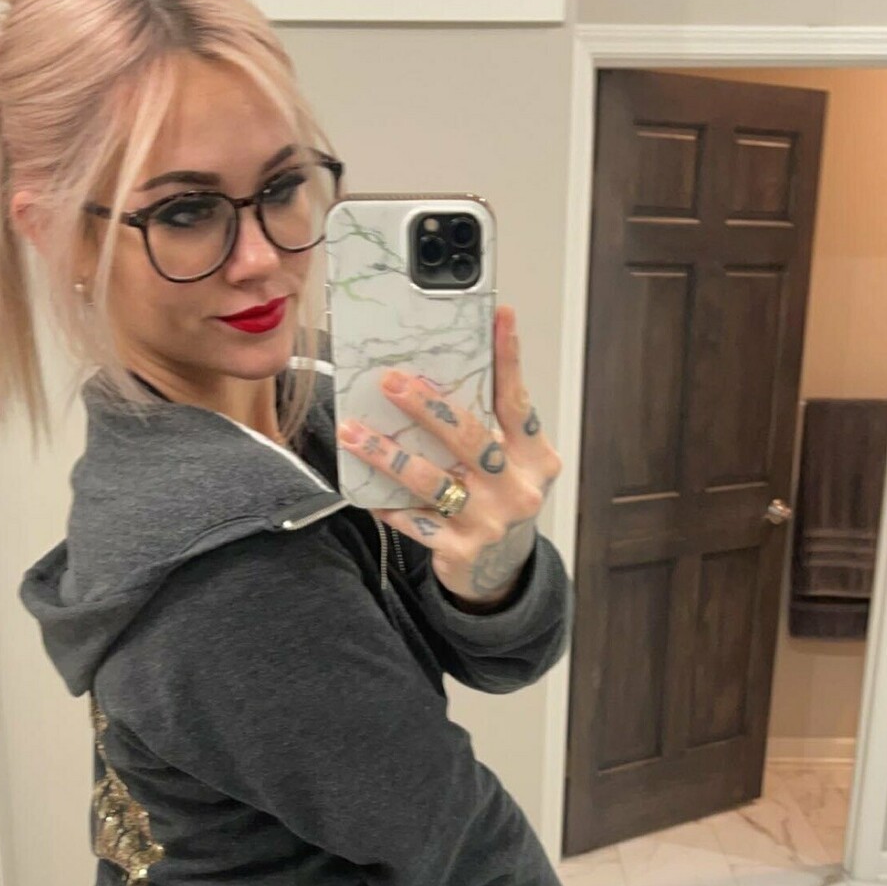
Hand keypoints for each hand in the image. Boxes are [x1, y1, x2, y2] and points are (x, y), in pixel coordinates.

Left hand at [336, 305, 561, 607]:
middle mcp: (517, 489)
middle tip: (391, 381)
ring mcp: (490, 522)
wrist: (503, 569)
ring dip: (388, 454)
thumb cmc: (499, 499)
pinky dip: (388, 505)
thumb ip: (487, 425)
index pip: (517, 401)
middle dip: (428, 407)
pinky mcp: (461, 550)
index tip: (499, 315)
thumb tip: (435, 372)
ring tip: (353, 432)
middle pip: (470, 439)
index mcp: (533, 458)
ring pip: (432, 481)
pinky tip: (364, 490)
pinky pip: (414, 522)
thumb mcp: (508, 460)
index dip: (508, 358)